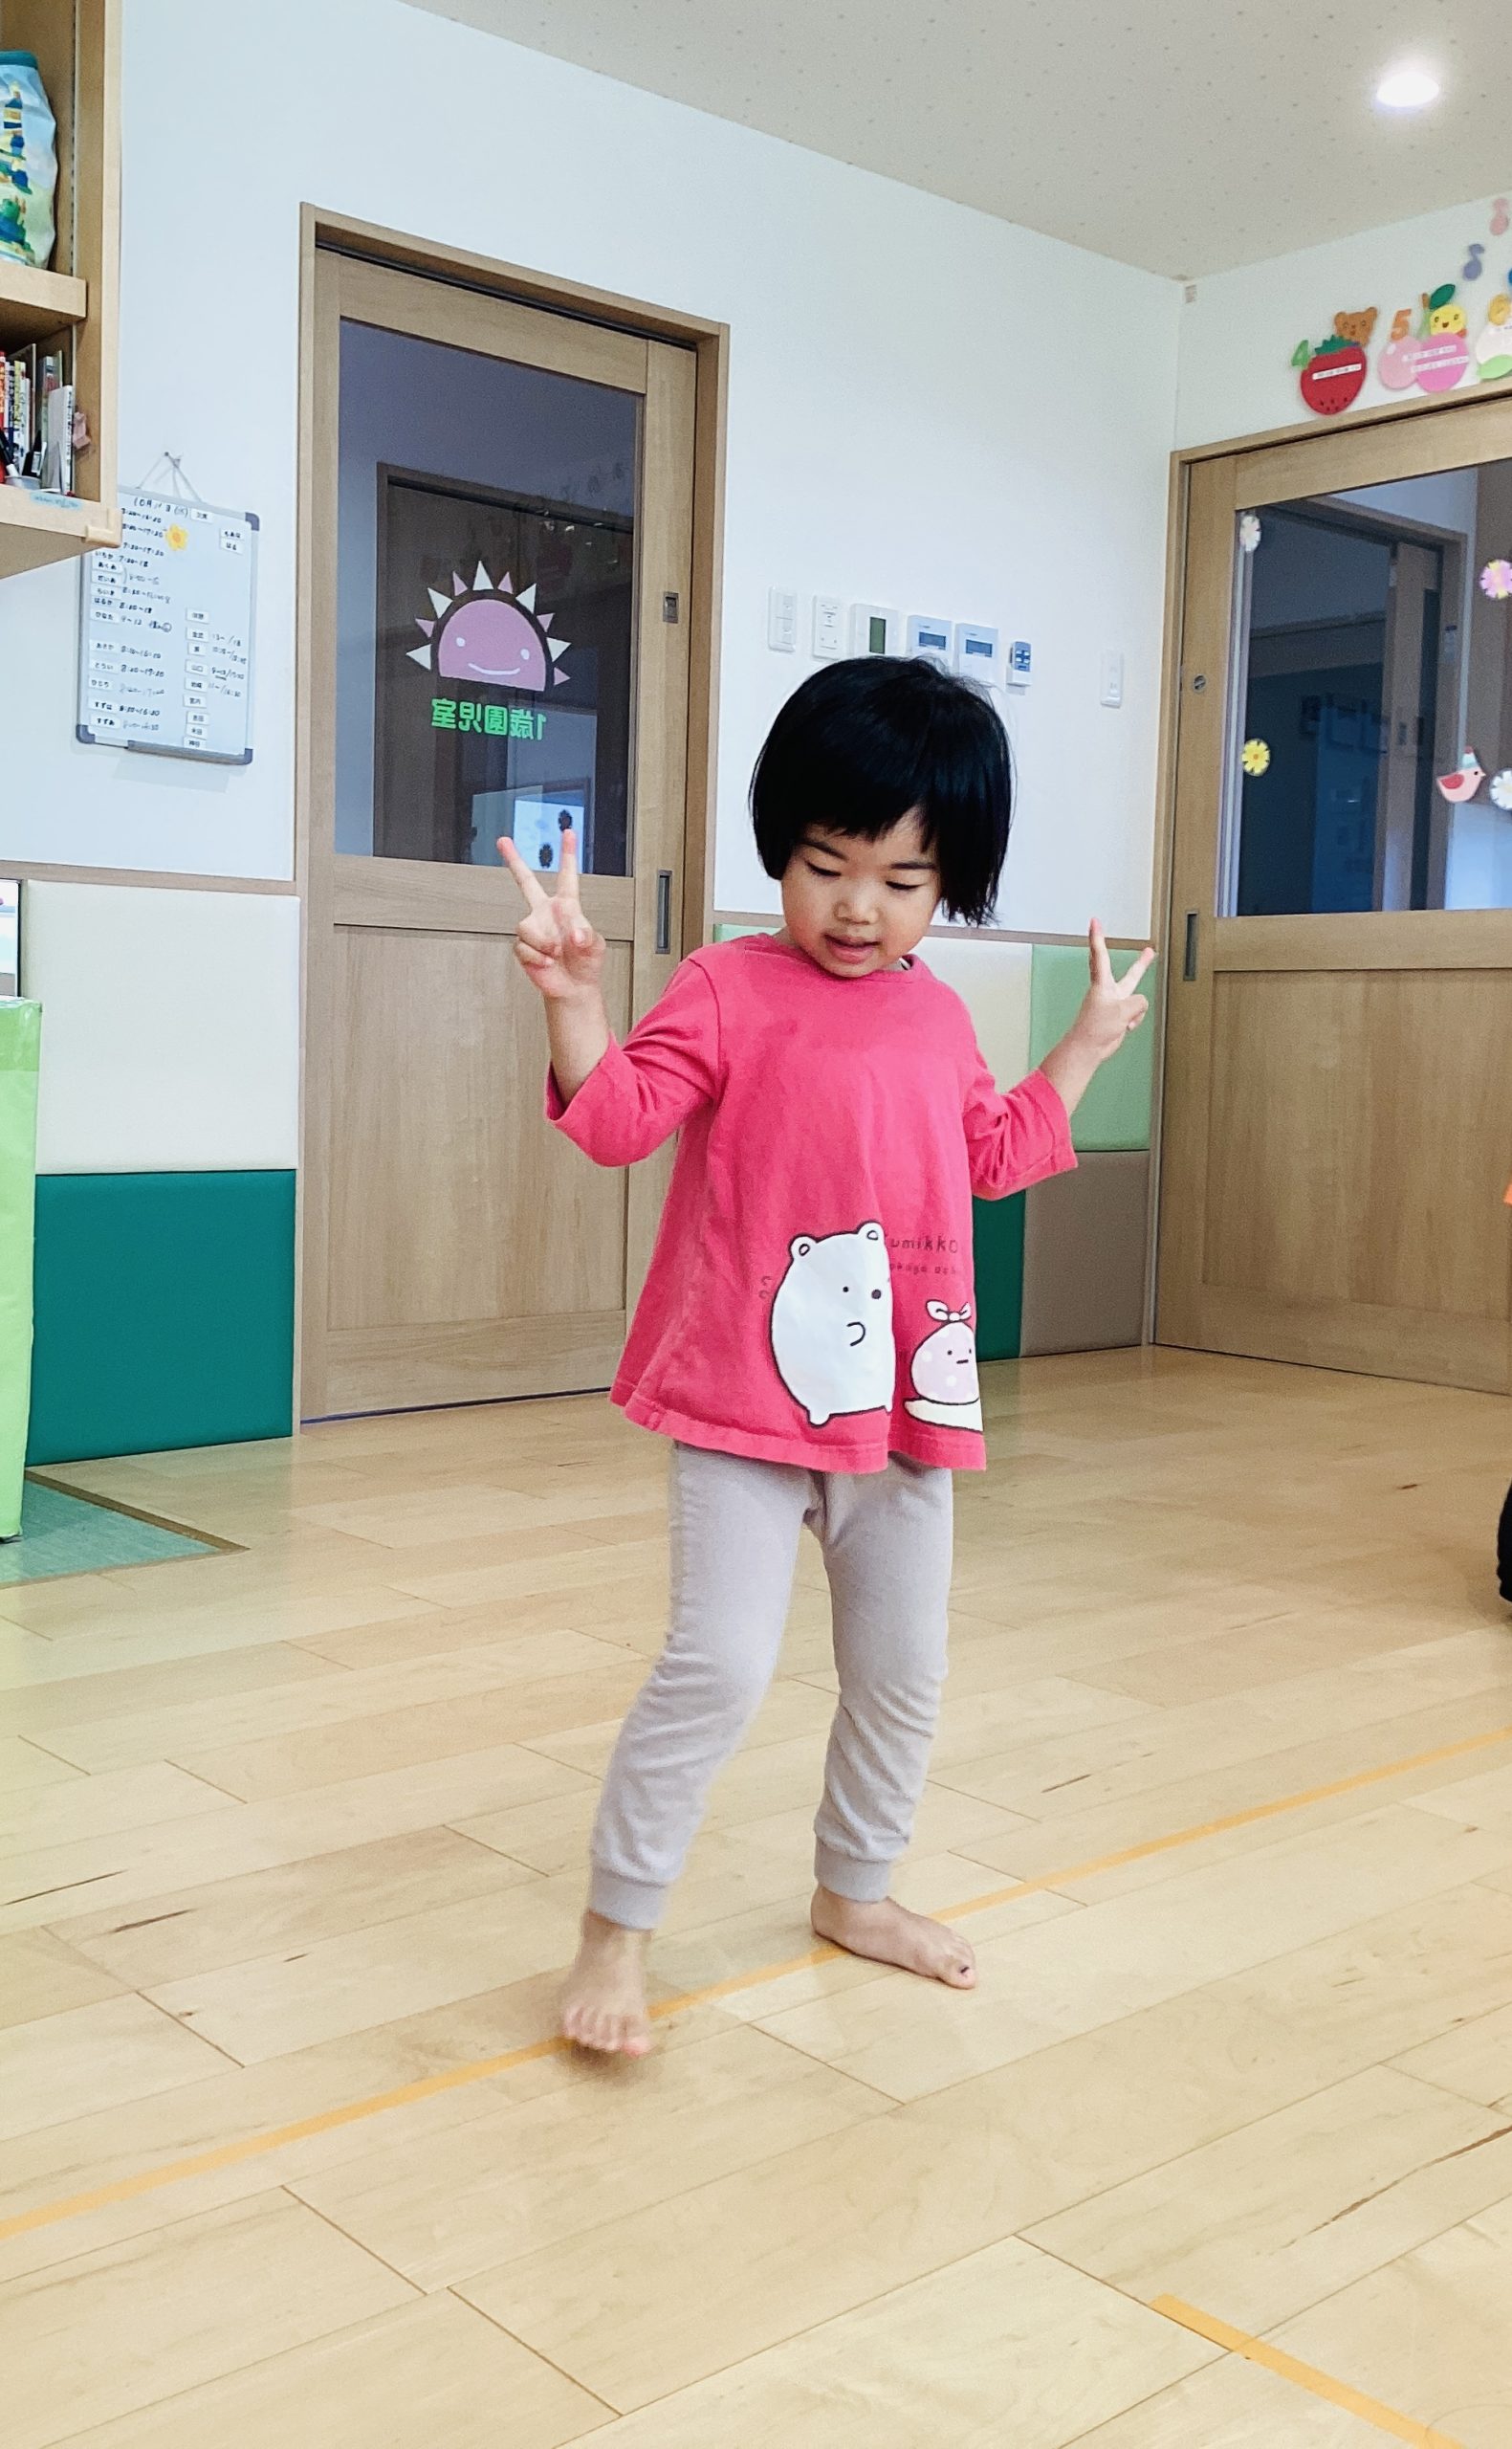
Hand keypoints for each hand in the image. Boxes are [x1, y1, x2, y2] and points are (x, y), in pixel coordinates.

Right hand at [500, 829, 605, 999]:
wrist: (574, 987)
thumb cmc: (587, 963)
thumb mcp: (596, 945)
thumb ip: (586, 934)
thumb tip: (572, 933)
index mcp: (566, 906)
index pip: (567, 876)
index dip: (568, 854)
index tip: (568, 833)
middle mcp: (546, 913)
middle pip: (525, 882)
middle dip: (514, 861)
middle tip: (503, 841)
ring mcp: (533, 928)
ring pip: (526, 926)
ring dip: (544, 942)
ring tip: (555, 953)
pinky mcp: (523, 946)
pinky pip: (524, 947)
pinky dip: (538, 958)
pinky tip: (546, 962)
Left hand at [1073, 920, 1154, 1061]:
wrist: (1088, 1049)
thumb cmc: (1095, 1028)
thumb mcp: (1123, 1010)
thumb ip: (1138, 1002)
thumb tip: (1140, 1006)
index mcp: (1102, 984)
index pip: (1100, 954)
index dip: (1098, 937)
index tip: (1094, 922)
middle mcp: (1109, 992)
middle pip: (1129, 975)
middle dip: (1141, 965)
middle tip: (1148, 950)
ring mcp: (1115, 1005)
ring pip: (1136, 1001)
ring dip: (1135, 1012)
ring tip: (1124, 1021)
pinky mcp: (1119, 1017)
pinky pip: (1136, 1015)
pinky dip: (1134, 1021)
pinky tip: (1124, 1027)